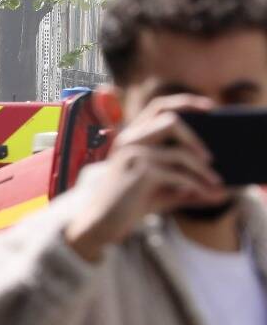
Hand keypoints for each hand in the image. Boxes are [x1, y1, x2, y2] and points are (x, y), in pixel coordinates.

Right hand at [64, 94, 225, 260]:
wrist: (102, 223)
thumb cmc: (130, 204)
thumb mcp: (163, 189)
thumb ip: (188, 186)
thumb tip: (223, 191)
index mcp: (132, 136)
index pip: (159, 106)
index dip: (186, 102)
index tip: (211, 107)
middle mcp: (130, 140)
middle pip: (171, 120)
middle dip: (196, 138)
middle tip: (211, 158)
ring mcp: (133, 154)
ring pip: (181, 152)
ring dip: (202, 169)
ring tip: (216, 182)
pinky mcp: (140, 171)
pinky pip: (179, 174)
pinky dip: (197, 185)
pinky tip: (205, 193)